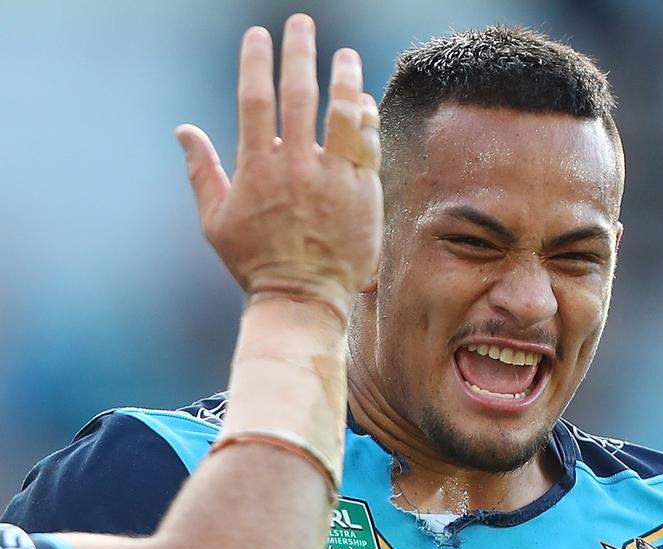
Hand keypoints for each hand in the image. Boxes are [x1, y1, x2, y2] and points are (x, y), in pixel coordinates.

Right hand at [176, 13, 381, 317]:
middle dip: (300, 53)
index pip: (256, 100)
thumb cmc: (256, 262)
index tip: (258, 35)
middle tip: (303, 24)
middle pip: (300, 95)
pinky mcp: (364, 193)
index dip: (256, 61)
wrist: (303, 298)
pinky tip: (364, 103)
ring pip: (343, 115)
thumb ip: (201, 171)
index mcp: (258, 169)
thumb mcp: (216, 220)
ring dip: (344, 79)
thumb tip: (183, 130)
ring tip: (345, 56)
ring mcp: (334, 179)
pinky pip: (368, 146)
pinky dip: (366, 121)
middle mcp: (297, 167)